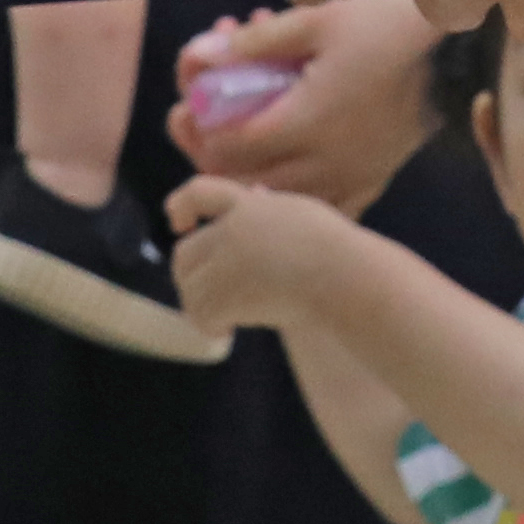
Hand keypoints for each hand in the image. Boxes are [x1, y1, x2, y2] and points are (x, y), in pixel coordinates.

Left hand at [162, 172, 375, 338]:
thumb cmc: (338, 252)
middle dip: (191, 277)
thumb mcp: (301, 214)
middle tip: (210, 298)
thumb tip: (256, 195)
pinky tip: (227, 332)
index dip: (181, 204)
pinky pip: (201, 315)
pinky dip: (210, 327)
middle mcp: (231, 229)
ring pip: (190, 289)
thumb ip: (271, 209)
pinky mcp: (226, 294)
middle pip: (185, 253)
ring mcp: (226, 261)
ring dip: (201, 307)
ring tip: (224, 321)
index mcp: (249, 205)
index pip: (199, 191)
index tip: (179, 222)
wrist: (344, 277)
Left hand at [171, 0, 437, 208]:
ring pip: (278, 198)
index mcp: (308, 122)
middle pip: (245, 180)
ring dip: (246, 169)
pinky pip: (319, 205)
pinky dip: (290, 193)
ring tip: (239, 134)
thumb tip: (204, 55)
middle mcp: (326, 162)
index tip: (188, 103)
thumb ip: (256, 42)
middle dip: (211, 148)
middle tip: (200, 116)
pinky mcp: (372, 183)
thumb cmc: (385, 25)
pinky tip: (281, 166)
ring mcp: (351, 178)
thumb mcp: (317, 19)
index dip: (197, 128)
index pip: (229, 148)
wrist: (455, 47)